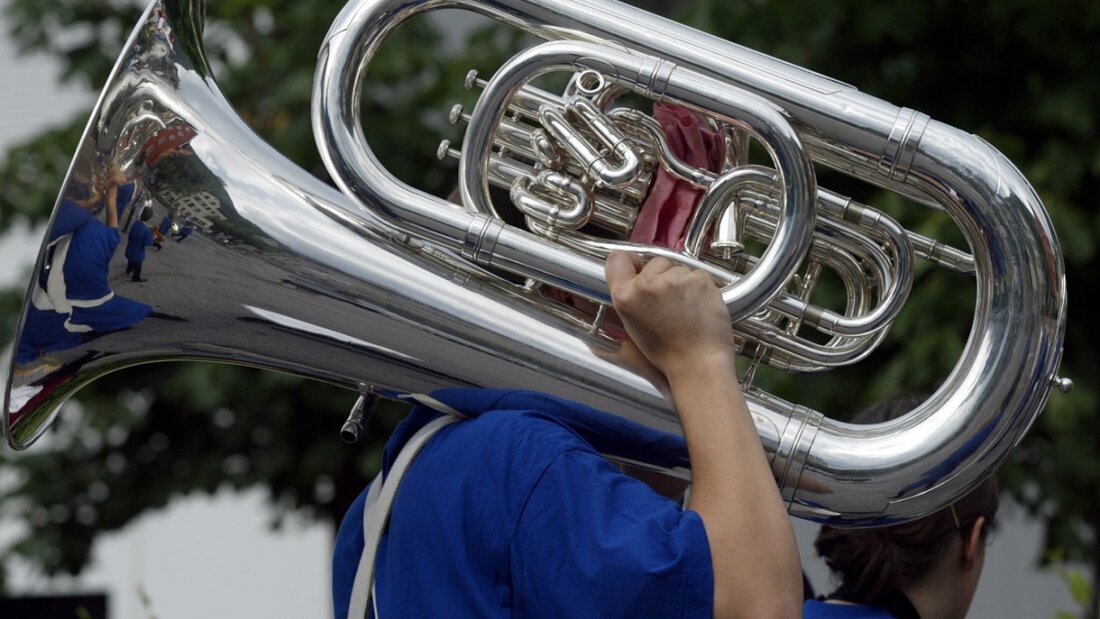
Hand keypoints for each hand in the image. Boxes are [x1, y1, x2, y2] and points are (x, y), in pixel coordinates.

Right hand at [604, 251, 734, 380]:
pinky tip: (698, 306)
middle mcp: (646, 284)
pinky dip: (699, 287)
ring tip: (685, 309)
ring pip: (677, 268)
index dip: (630, 263)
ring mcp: (673, 279)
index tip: (639, 269)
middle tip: (669, 303)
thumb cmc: (668, 352)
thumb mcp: (633, 325)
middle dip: (662, 276)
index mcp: (624, 296)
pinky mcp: (698, 279)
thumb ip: (631, 296)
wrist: (698, 363)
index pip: (618, 259)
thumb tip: (636, 276)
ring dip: (682, 282)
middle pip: (654, 262)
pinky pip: (697, 274)